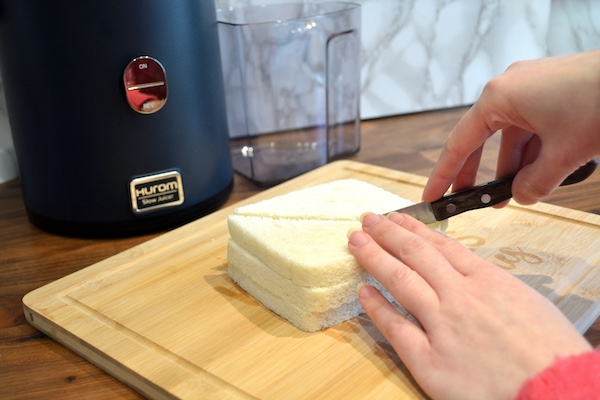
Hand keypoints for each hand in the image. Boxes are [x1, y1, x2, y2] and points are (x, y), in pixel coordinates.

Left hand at [347, 212, 591, 399]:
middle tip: (366, 221)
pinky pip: (396, 328)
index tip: (395, 218)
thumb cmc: (551, 351)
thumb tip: (466, 275)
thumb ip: (490, 285)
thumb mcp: (526, 300)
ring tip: (356, 242)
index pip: (439, 245)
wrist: (557, 390)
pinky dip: (377, 307)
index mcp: (486, 279)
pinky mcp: (430, 360)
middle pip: (413, 254)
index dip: (413, 229)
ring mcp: (442, 325)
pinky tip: (363, 291)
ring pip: (400, 280)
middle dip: (386, 233)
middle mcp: (459, 296)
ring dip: (373, 257)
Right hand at [423, 50, 599, 205]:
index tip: (432, 195)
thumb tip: (520, 197)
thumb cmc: (599, 101)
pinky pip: (531, 127)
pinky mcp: (550, 90)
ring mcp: (530, 87)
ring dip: (511, 166)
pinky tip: (537, 174)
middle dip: (477, 173)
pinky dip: (532, 152)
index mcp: (498, 97)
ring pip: (511, 136)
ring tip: (512, 195)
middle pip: (481, 139)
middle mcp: (508, 88)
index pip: (459, 143)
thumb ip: (536, 182)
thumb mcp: (565, 153)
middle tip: (468, 200)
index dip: (444, 174)